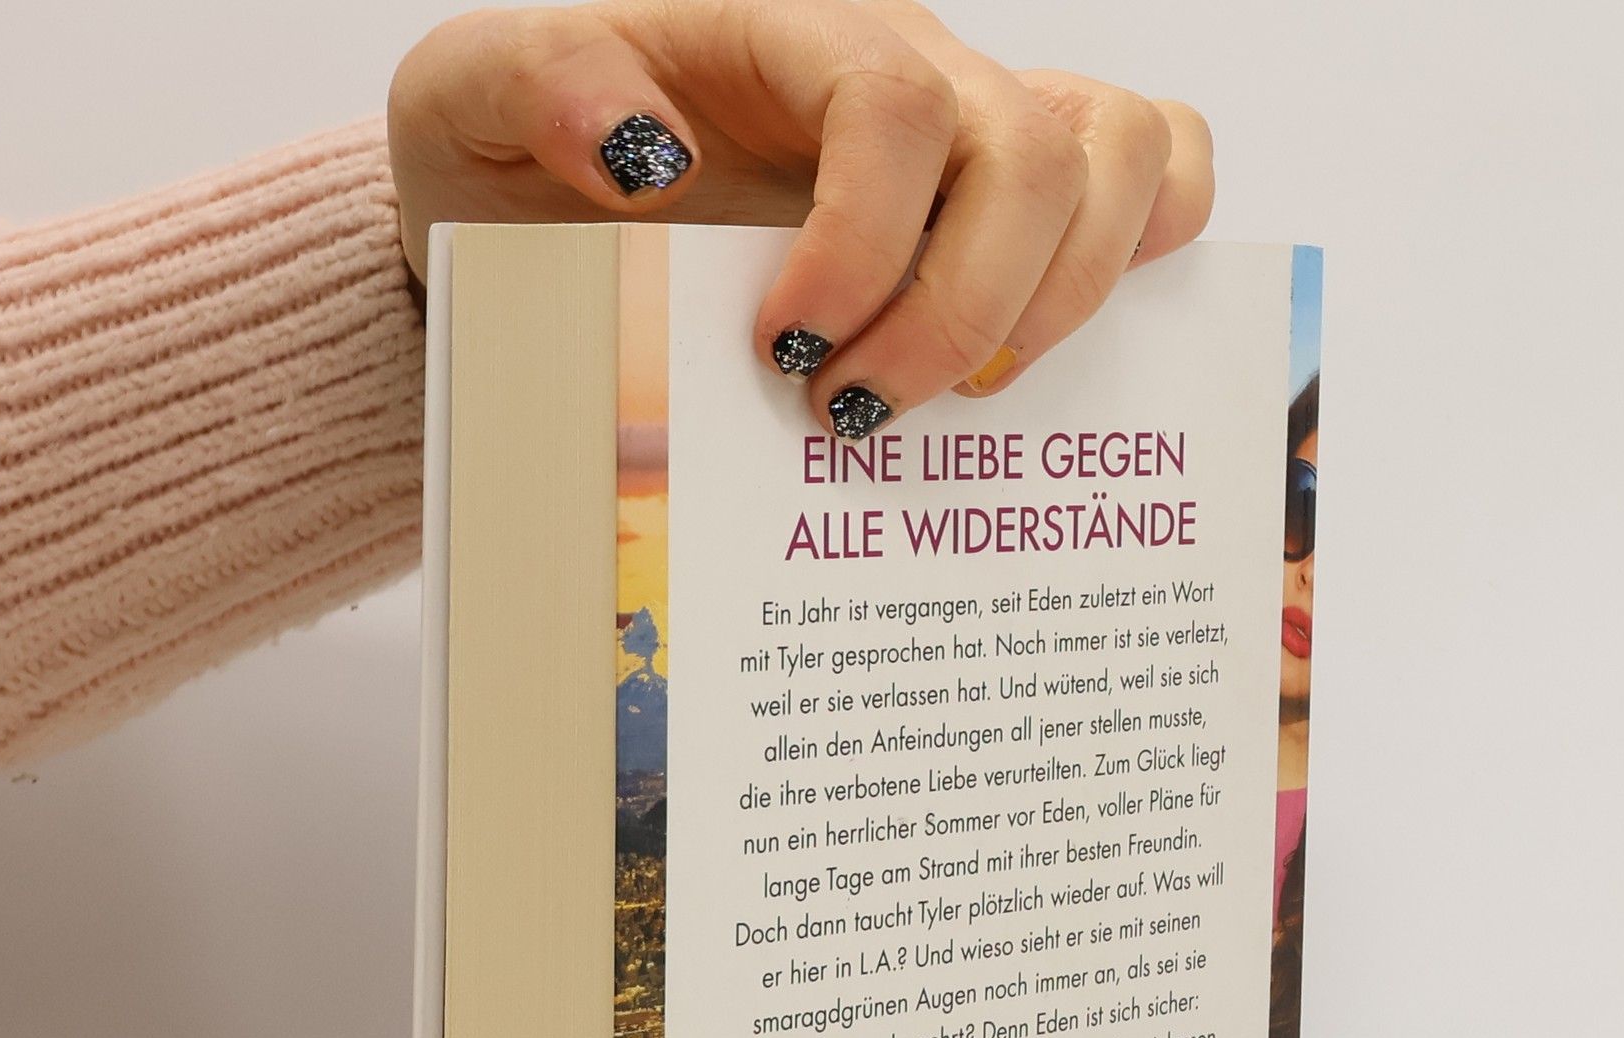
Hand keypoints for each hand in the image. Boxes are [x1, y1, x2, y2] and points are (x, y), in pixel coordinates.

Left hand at [388, 0, 1212, 435]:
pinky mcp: (1008, 200)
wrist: (545, 204)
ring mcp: (973, 128)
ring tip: (948, 400)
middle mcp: (906, 69)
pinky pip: (1155, 169)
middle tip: (854, 414)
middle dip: (960, 312)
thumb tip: (642, 150)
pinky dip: (1145, 245)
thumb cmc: (517, 159)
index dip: (872, 244)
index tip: (789, 354)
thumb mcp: (468, 105)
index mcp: (782, 33)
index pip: (898, 105)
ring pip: (1114, 158)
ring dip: (1055, 307)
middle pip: (1032, 151)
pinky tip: (1048, 337)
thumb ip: (532, 86)